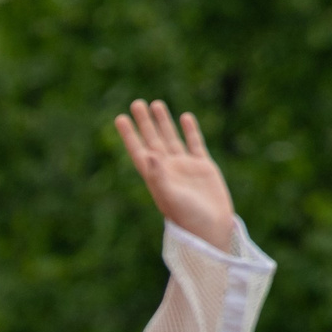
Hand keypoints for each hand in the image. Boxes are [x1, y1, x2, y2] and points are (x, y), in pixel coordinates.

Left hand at [114, 99, 235, 246]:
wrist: (211, 228)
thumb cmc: (188, 217)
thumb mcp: (170, 197)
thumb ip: (158, 176)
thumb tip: (149, 154)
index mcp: (155, 177)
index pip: (138, 150)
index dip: (129, 135)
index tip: (120, 118)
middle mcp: (167, 169)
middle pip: (153, 140)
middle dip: (144, 122)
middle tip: (136, 103)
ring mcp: (185, 167)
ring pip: (171, 138)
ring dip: (163, 122)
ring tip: (156, 104)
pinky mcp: (203, 167)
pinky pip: (195, 143)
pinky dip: (190, 130)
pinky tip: (185, 117)